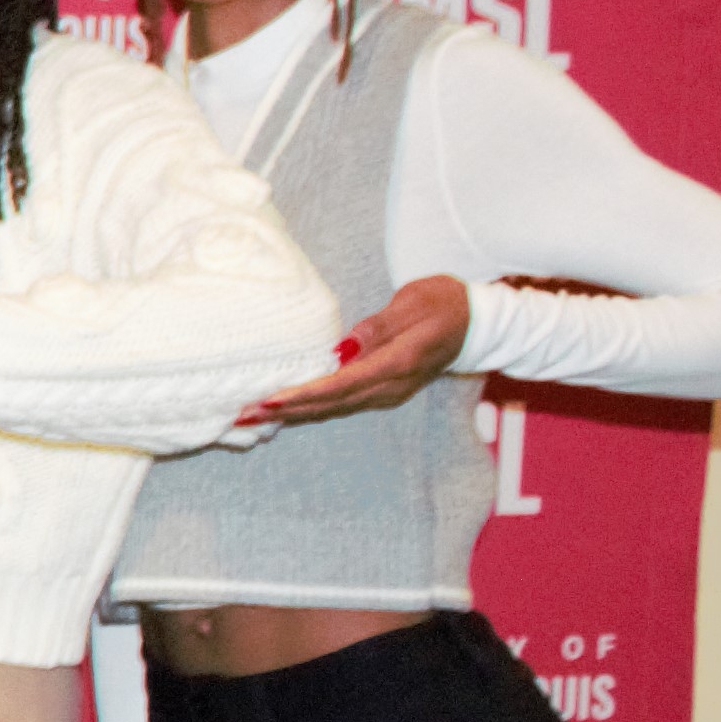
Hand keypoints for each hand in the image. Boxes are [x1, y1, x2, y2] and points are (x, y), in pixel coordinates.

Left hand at [238, 274, 472, 425]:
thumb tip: (343, 348)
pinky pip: (342, 404)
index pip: (342, 385)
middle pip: (331, 404)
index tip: (270, 401)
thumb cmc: (445, 304)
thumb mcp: (414, 304)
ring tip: (254, 417)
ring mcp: (388, 392)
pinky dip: (311, 408)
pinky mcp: (384, 390)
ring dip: (294, 414)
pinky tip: (286, 411)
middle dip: (286, 411)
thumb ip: (378, 327)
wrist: (478, 321)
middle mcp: (391, 386)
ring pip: (334, 409)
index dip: (304, 395)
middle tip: (242, 415)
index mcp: (398, 363)